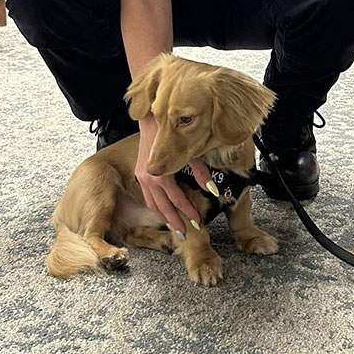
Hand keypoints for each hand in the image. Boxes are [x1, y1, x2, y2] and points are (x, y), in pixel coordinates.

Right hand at [135, 116, 207, 236]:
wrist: (151, 119)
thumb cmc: (171, 133)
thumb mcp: (190, 152)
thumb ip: (201, 172)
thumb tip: (212, 188)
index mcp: (162, 175)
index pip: (177, 200)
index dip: (189, 212)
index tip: (197, 221)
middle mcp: (150, 179)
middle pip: (163, 207)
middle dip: (175, 221)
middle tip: (185, 233)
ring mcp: (143, 176)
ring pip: (153, 204)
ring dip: (164, 217)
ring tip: (174, 227)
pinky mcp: (140, 173)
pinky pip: (148, 196)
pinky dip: (156, 206)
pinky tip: (162, 211)